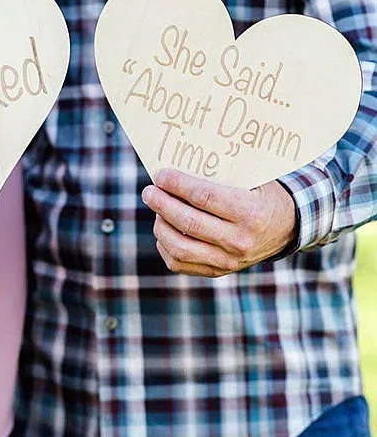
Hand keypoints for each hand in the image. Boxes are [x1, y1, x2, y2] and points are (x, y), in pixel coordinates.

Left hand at [141, 169, 297, 277]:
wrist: (288, 226)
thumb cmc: (262, 193)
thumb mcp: (253, 178)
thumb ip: (220, 174)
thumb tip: (179, 165)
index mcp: (250, 212)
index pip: (203, 197)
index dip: (177, 184)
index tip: (161, 175)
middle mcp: (240, 240)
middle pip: (188, 222)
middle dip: (162, 204)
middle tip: (149, 191)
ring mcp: (229, 260)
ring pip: (180, 247)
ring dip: (161, 226)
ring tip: (157, 210)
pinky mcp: (220, 271)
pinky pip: (181, 264)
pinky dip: (166, 247)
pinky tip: (164, 230)